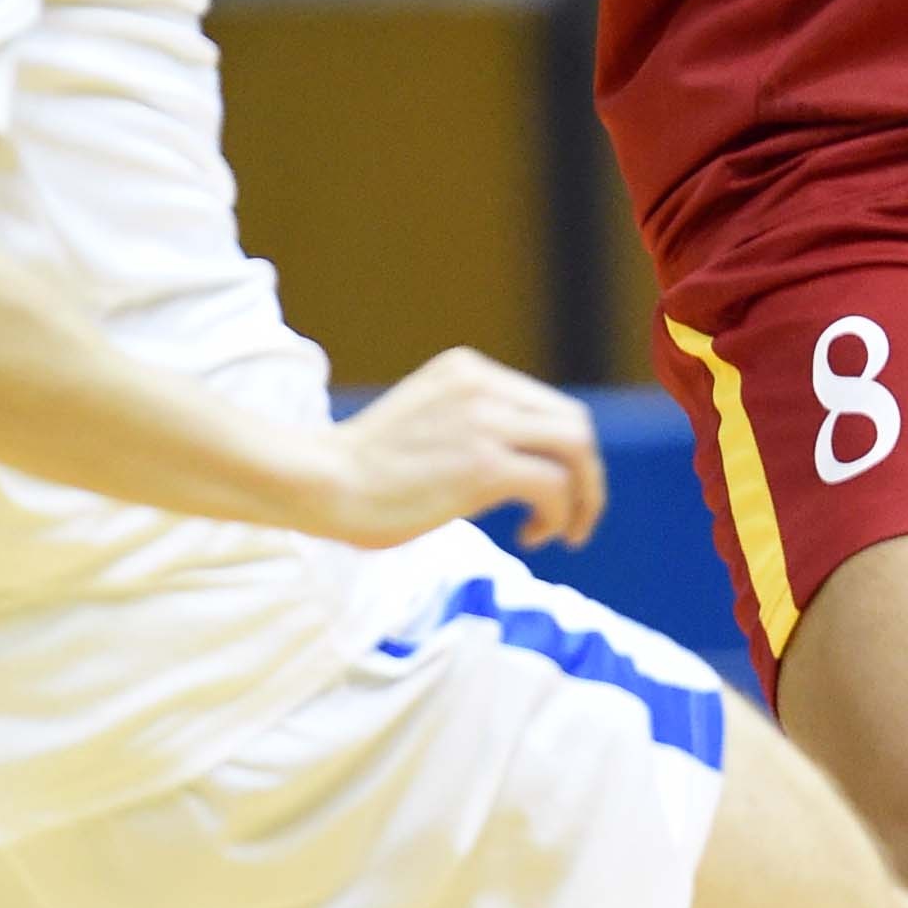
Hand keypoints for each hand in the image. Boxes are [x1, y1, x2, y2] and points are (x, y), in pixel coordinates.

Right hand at [320, 346, 606, 551]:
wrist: (320, 482)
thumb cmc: (362, 470)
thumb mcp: (427, 422)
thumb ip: (471, 426)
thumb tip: (524, 468)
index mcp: (468, 370)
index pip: (547, 406)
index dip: (563, 453)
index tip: (551, 493)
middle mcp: (483, 386)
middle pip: (574, 424)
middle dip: (586, 475)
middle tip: (576, 517)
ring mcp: (485, 422)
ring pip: (576, 450)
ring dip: (585, 496)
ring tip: (568, 533)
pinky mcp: (484, 464)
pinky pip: (554, 485)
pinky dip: (560, 515)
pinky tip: (534, 536)